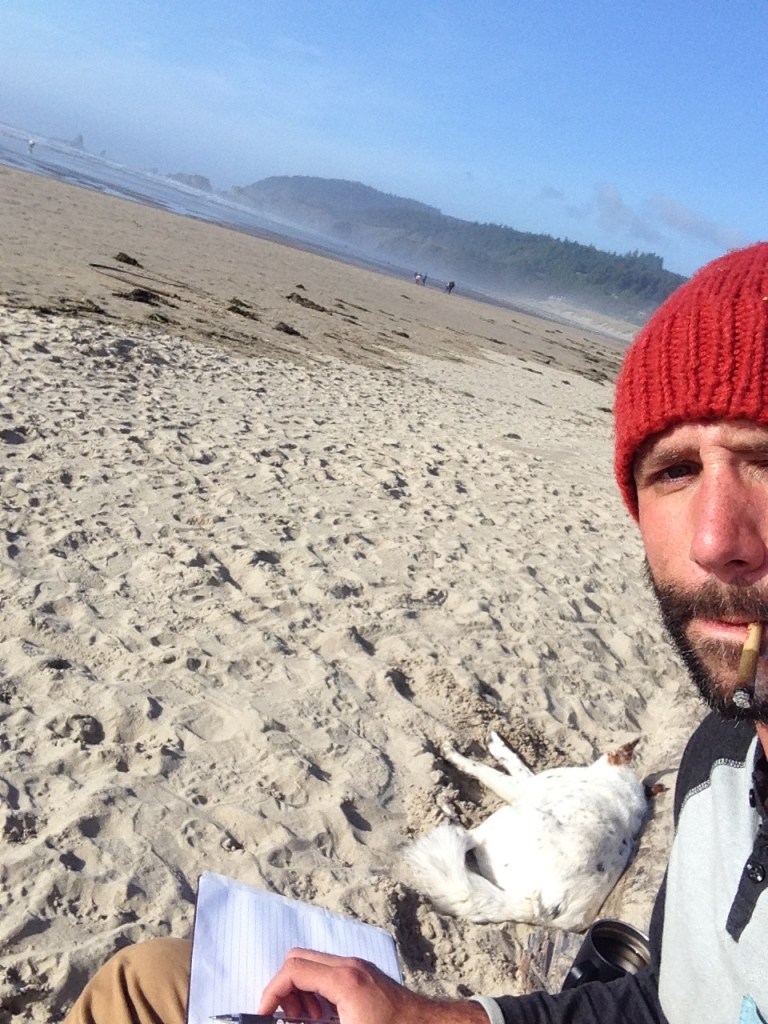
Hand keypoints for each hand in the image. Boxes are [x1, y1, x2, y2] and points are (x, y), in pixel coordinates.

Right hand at [258, 948, 488, 1023]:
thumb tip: (290, 1019)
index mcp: (343, 980)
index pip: (292, 970)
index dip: (271, 992)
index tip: (264, 1014)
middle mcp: (350, 965)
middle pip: (299, 959)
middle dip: (285, 988)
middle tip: (288, 1019)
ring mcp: (359, 967)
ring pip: (314, 965)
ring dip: (302, 990)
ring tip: (308, 1020)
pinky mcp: (366, 974)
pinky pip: (331, 972)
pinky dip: (319, 990)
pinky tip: (326, 1017)